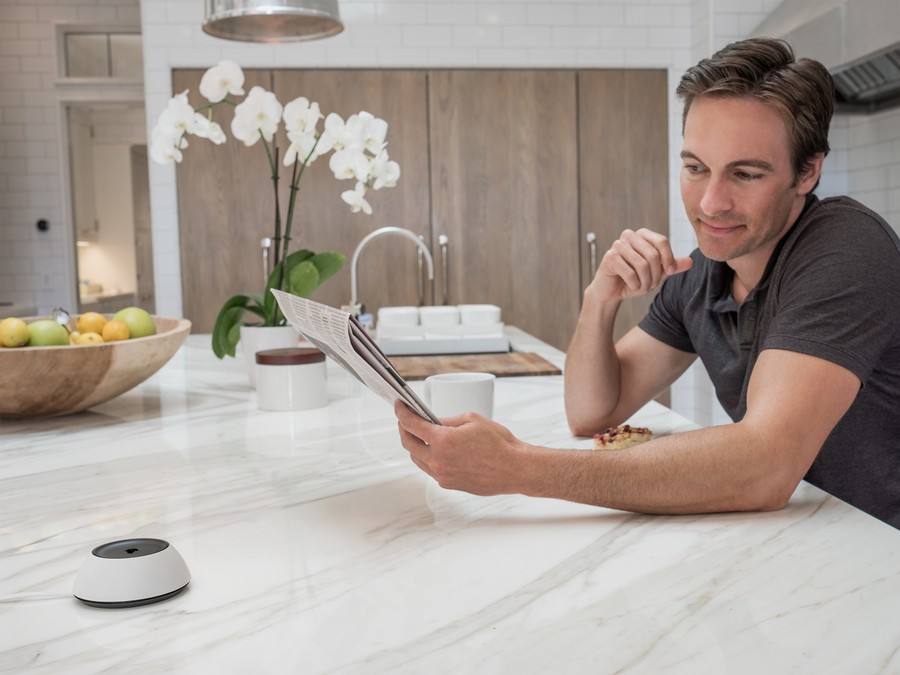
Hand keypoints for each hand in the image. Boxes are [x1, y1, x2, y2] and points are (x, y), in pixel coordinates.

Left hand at [393, 400, 528, 494]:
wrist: (514, 468)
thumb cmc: (499, 443)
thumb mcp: (471, 420)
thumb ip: (446, 421)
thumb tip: (432, 422)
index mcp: (443, 441)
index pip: (411, 425)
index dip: (402, 413)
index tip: (399, 406)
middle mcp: (438, 460)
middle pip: (408, 444)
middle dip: (404, 429)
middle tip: (406, 419)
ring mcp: (442, 475)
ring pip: (417, 459)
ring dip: (414, 445)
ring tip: (419, 434)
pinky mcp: (448, 484)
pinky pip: (430, 469)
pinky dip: (427, 457)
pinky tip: (435, 449)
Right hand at [591, 228, 692, 301]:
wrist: (612, 291)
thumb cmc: (633, 279)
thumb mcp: (656, 273)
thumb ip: (672, 266)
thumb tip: (690, 261)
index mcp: (642, 235)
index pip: (662, 241)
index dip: (669, 258)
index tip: (670, 271)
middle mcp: (629, 236)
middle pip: (653, 254)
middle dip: (656, 275)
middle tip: (652, 285)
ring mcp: (617, 245)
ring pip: (642, 265)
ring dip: (646, 282)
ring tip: (643, 287)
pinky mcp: (610, 257)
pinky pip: (629, 273)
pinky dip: (635, 284)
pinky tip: (633, 287)